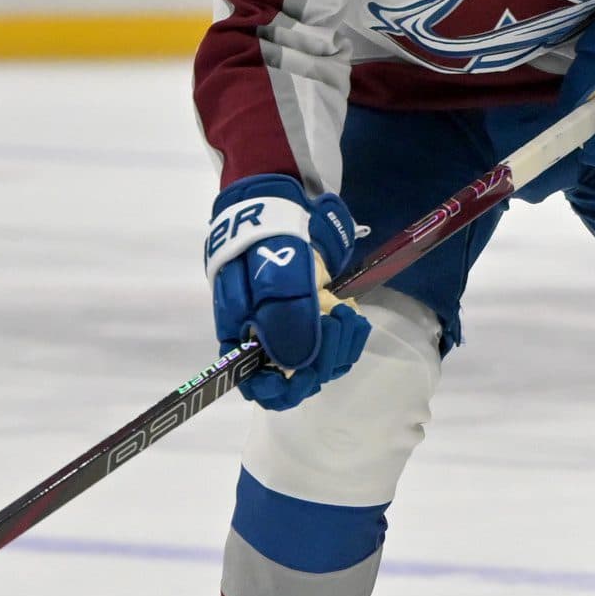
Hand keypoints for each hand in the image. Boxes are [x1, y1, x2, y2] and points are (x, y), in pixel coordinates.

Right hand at [206, 175, 370, 409]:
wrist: (278, 203)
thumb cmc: (266, 240)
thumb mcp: (273, 278)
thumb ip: (285, 321)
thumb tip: (299, 369)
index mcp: (242, 339)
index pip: (258, 387)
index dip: (282, 391)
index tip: (306, 374)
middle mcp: (267, 341)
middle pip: (297, 379)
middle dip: (322, 360)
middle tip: (336, 322)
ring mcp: (293, 329)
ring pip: (321, 363)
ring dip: (340, 346)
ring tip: (346, 314)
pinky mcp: (316, 318)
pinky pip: (335, 343)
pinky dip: (348, 334)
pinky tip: (352, 314)